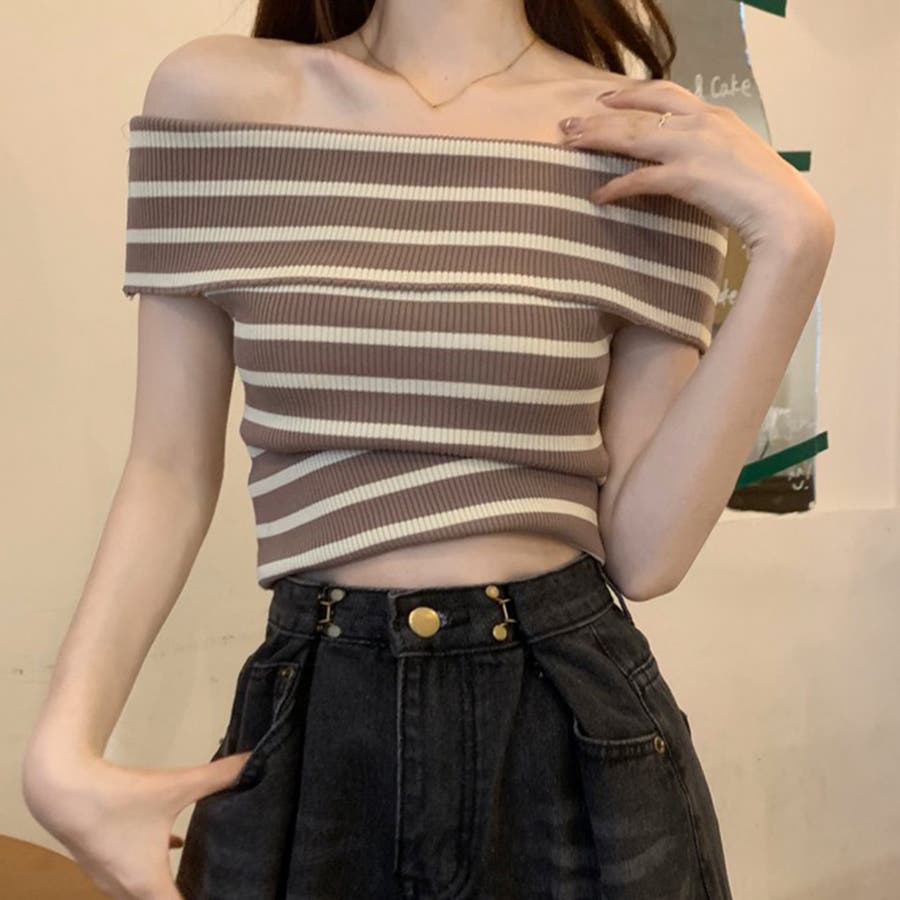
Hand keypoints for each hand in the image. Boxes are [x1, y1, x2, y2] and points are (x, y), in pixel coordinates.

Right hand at [22, 748, 251, 898]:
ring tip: (200, 875)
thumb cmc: (119, 797)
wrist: (62, 790)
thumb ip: (217, 776)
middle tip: (220, 884)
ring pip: (144, 896)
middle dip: (188, 895)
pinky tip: (174, 847)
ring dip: (168, 888)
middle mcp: (125, 892)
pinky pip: (133, 878)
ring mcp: (108, 880)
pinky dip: (154, 870)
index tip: (226, 894)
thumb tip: (253, 761)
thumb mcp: (175, 786)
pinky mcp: (100, 861)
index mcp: (147, 885)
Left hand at [558, 79, 834, 256]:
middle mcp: (702, 124)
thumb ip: (710, 152)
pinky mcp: (689, 177)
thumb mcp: (736, 160)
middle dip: (600, 116)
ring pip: (633, 137)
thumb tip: (687, 164)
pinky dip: (616, 187)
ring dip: (598, 139)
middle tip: (569, 123)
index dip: (630, 96)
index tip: (604, 99)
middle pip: (639, 113)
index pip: (664, 94)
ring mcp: (695, 148)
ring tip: (570, 144)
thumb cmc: (765, 194)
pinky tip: (598, 196)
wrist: (788, 214)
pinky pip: (640, 179)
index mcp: (714, 116)